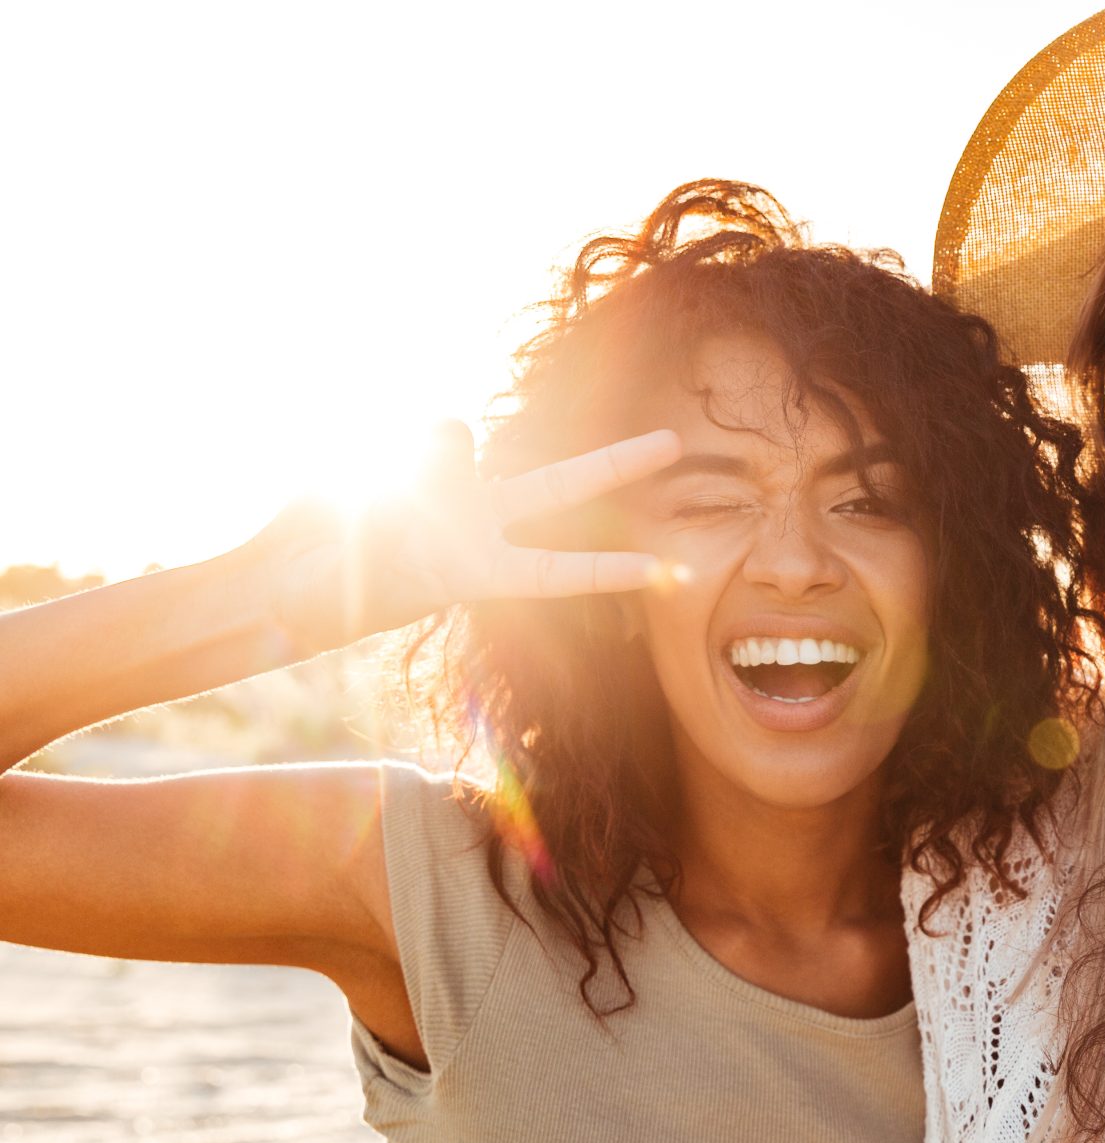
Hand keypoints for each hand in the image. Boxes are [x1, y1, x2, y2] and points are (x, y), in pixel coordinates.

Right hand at [252, 422, 684, 647]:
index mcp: (475, 574)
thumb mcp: (365, 577)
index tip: (667, 573)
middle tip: (677, 443)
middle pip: (561, 490)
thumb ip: (410, 511)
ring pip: (464, 442)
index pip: (556, 575)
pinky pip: (416, 432)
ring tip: (379, 496)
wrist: (277, 581)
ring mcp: (444, 492)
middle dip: (615, 465)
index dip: (607, 573)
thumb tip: (458, 428)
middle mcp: (475, 526)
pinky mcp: (405, 462)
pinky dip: (392, 442)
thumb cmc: (320, 602)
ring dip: (430, 454)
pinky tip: (353, 472)